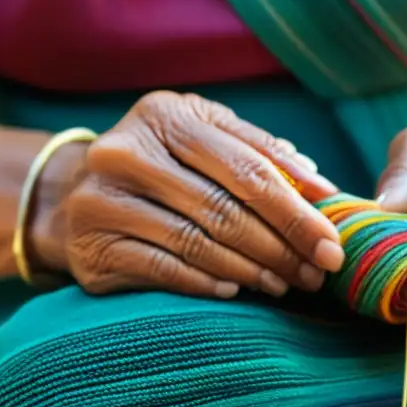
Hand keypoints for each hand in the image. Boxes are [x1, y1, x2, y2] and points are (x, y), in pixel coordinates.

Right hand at [29, 91, 344, 298]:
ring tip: (286, 284)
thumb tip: (321, 188)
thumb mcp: (206, 142)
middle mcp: (126, 151)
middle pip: (225, 207)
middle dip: (282, 245)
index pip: (247, 167)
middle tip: (316, 272)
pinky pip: (165, 269)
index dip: (296, 208)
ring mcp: (101, 199)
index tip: (332, 241)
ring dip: (253, 270)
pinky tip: (237, 290)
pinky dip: (208, 283)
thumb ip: (261, 155)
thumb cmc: (164, 168)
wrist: (74, 196)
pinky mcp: (91, 245)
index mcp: (165, 115)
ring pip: (198, 242)